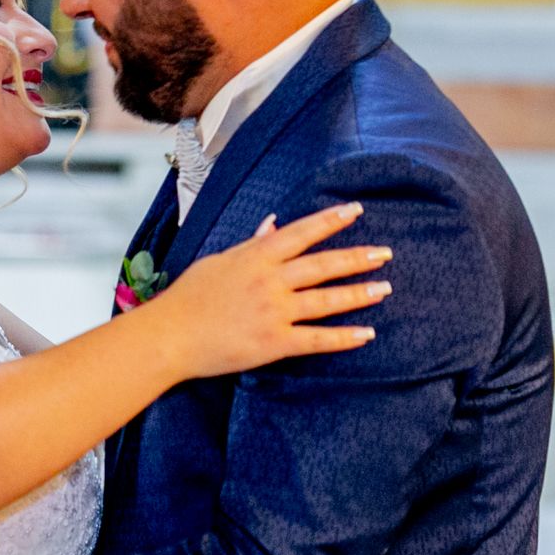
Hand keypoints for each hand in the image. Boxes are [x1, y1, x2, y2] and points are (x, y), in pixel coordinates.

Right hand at [149, 202, 389, 377]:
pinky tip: (366, 334)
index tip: (356, 210)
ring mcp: (274, 313)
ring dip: (359, 293)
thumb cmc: (188, 297)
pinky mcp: (274, 343)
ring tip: (385, 287)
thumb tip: (274, 222)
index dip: (330, 220)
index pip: (301, 232)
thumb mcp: (218, 261)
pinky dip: (344, 337)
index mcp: (255, 257)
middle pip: (323, 265)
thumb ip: (252, 244)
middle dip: (357, 257)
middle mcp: (269, 282)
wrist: (169, 336)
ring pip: (326, 300)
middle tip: (385, 253)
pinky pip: (317, 339)